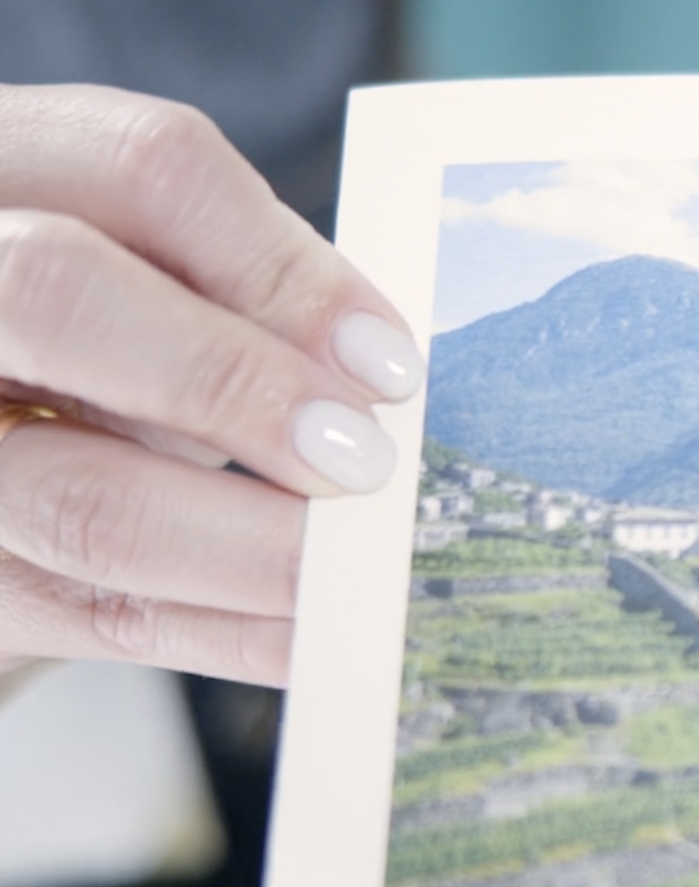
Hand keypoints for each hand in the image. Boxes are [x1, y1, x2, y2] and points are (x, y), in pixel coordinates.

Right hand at [0, 85, 420, 687]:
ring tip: (365, 572)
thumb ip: (243, 300)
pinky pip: (96, 613)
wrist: (7, 431)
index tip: (388, 364)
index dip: (284, 266)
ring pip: (75, 492)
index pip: (144, 167)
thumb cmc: (109, 348)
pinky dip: (234, 631)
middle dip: (234, 385)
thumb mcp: (163, 283)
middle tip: (363, 462)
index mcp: (11, 167)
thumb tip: (383, 387)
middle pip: (59, 292)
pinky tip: (325, 637)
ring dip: (254, 547)